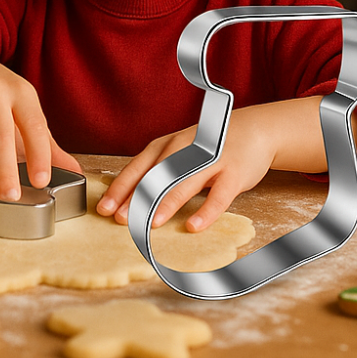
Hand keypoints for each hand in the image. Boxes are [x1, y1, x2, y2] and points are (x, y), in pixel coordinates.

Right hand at [0, 49, 80, 199]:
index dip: (39, 156)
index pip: (34, 125)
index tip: (41, 181)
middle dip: (5, 171)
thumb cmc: (0, 96)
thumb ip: (48, 144)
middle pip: (0, 137)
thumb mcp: (26, 110)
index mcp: (21, 92)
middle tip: (11, 196)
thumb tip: (75, 172)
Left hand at [96, 98, 327, 231]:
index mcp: (166, 146)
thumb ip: (157, 171)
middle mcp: (183, 150)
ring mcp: (209, 160)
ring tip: (150, 224)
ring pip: (183, 183)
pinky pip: (218, 196)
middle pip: (156, 176)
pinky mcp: (233, 173)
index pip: (137, 168)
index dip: (120, 189)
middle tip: (121, 220)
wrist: (252, 130)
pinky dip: (205, 212)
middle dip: (137, 198)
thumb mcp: (178, 151)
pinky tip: (193, 226)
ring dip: (166, 204)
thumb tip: (127, 198)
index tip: (104, 208)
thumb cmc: (207, 146)